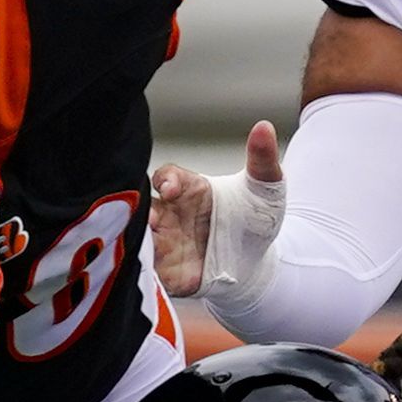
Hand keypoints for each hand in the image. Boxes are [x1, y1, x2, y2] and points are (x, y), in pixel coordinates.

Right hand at [149, 123, 285, 305]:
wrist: (258, 264)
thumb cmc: (255, 220)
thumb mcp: (265, 189)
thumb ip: (263, 160)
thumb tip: (265, 127)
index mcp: (188, 189)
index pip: (166, 176)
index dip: (166, 180)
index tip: (172, 188)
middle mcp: (169, 214)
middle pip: (140, 207)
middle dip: (137, 212)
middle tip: (147, 220)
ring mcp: (164, 243)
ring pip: (138, 238)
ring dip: (135, 242)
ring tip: (142, 247)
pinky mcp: (165, 272)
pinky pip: (145, 271)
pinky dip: (141, 271)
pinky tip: (145, 275)